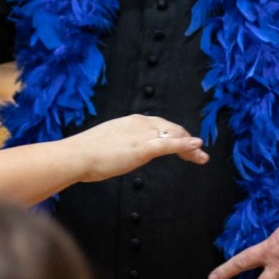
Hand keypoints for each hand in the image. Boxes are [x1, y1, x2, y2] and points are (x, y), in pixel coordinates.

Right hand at [66, 114, 207, 181]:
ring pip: (174, 137)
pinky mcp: (142, 148)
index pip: (161, 126)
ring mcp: (142, 135)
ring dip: (190, 146)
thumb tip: (127, 151)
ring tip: (202, 156)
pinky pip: (168, 144)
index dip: (176, 135)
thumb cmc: (87, 153)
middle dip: (187, 141)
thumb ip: (123, 144)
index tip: (185, 146)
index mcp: (132, 122)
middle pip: (172, 130)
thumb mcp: (110, 144)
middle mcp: (140, 123)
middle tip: (199, 154)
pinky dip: (184, 145)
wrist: (76, 155)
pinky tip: (196, 146)